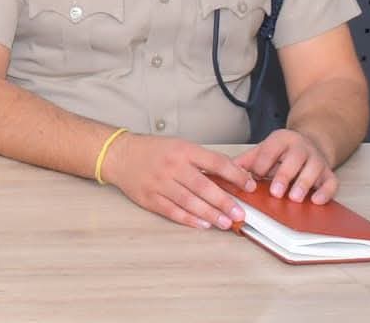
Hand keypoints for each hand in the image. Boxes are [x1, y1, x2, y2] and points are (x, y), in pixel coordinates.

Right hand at [104, 133, 256, 229]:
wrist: (119, 155)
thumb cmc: (152, 151)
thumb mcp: (179, 146)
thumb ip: (202, 160)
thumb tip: (230, 177)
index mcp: (183, 150)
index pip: (215, 163)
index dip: (235, 175)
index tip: (249, 186)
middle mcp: (172, 166)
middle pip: (203, 186)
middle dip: (225, 202)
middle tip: (241, 213)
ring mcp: (159, 183)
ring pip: (189, 202)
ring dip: (210, 214)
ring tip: (226, 222)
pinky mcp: (150, 197)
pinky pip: (172, 211)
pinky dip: (189, 219)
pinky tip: (203, 224)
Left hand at [233, 128, 336, 203]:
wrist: (310, 142)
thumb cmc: (281, 152)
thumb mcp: (262, 151)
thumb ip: (246, 161)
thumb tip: (223, 173)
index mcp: (281, 140)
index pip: (270, 150)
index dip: (262, 163)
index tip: (254, 176)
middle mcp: (301, 147)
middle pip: (294, 159)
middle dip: (284, 176)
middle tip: (275, 192)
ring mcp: (317, 159)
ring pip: (314, 170)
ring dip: (304, 184)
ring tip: (294, 198)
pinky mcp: (329, 172)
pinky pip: (331, 182)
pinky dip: (326, 192)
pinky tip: (316, 201)